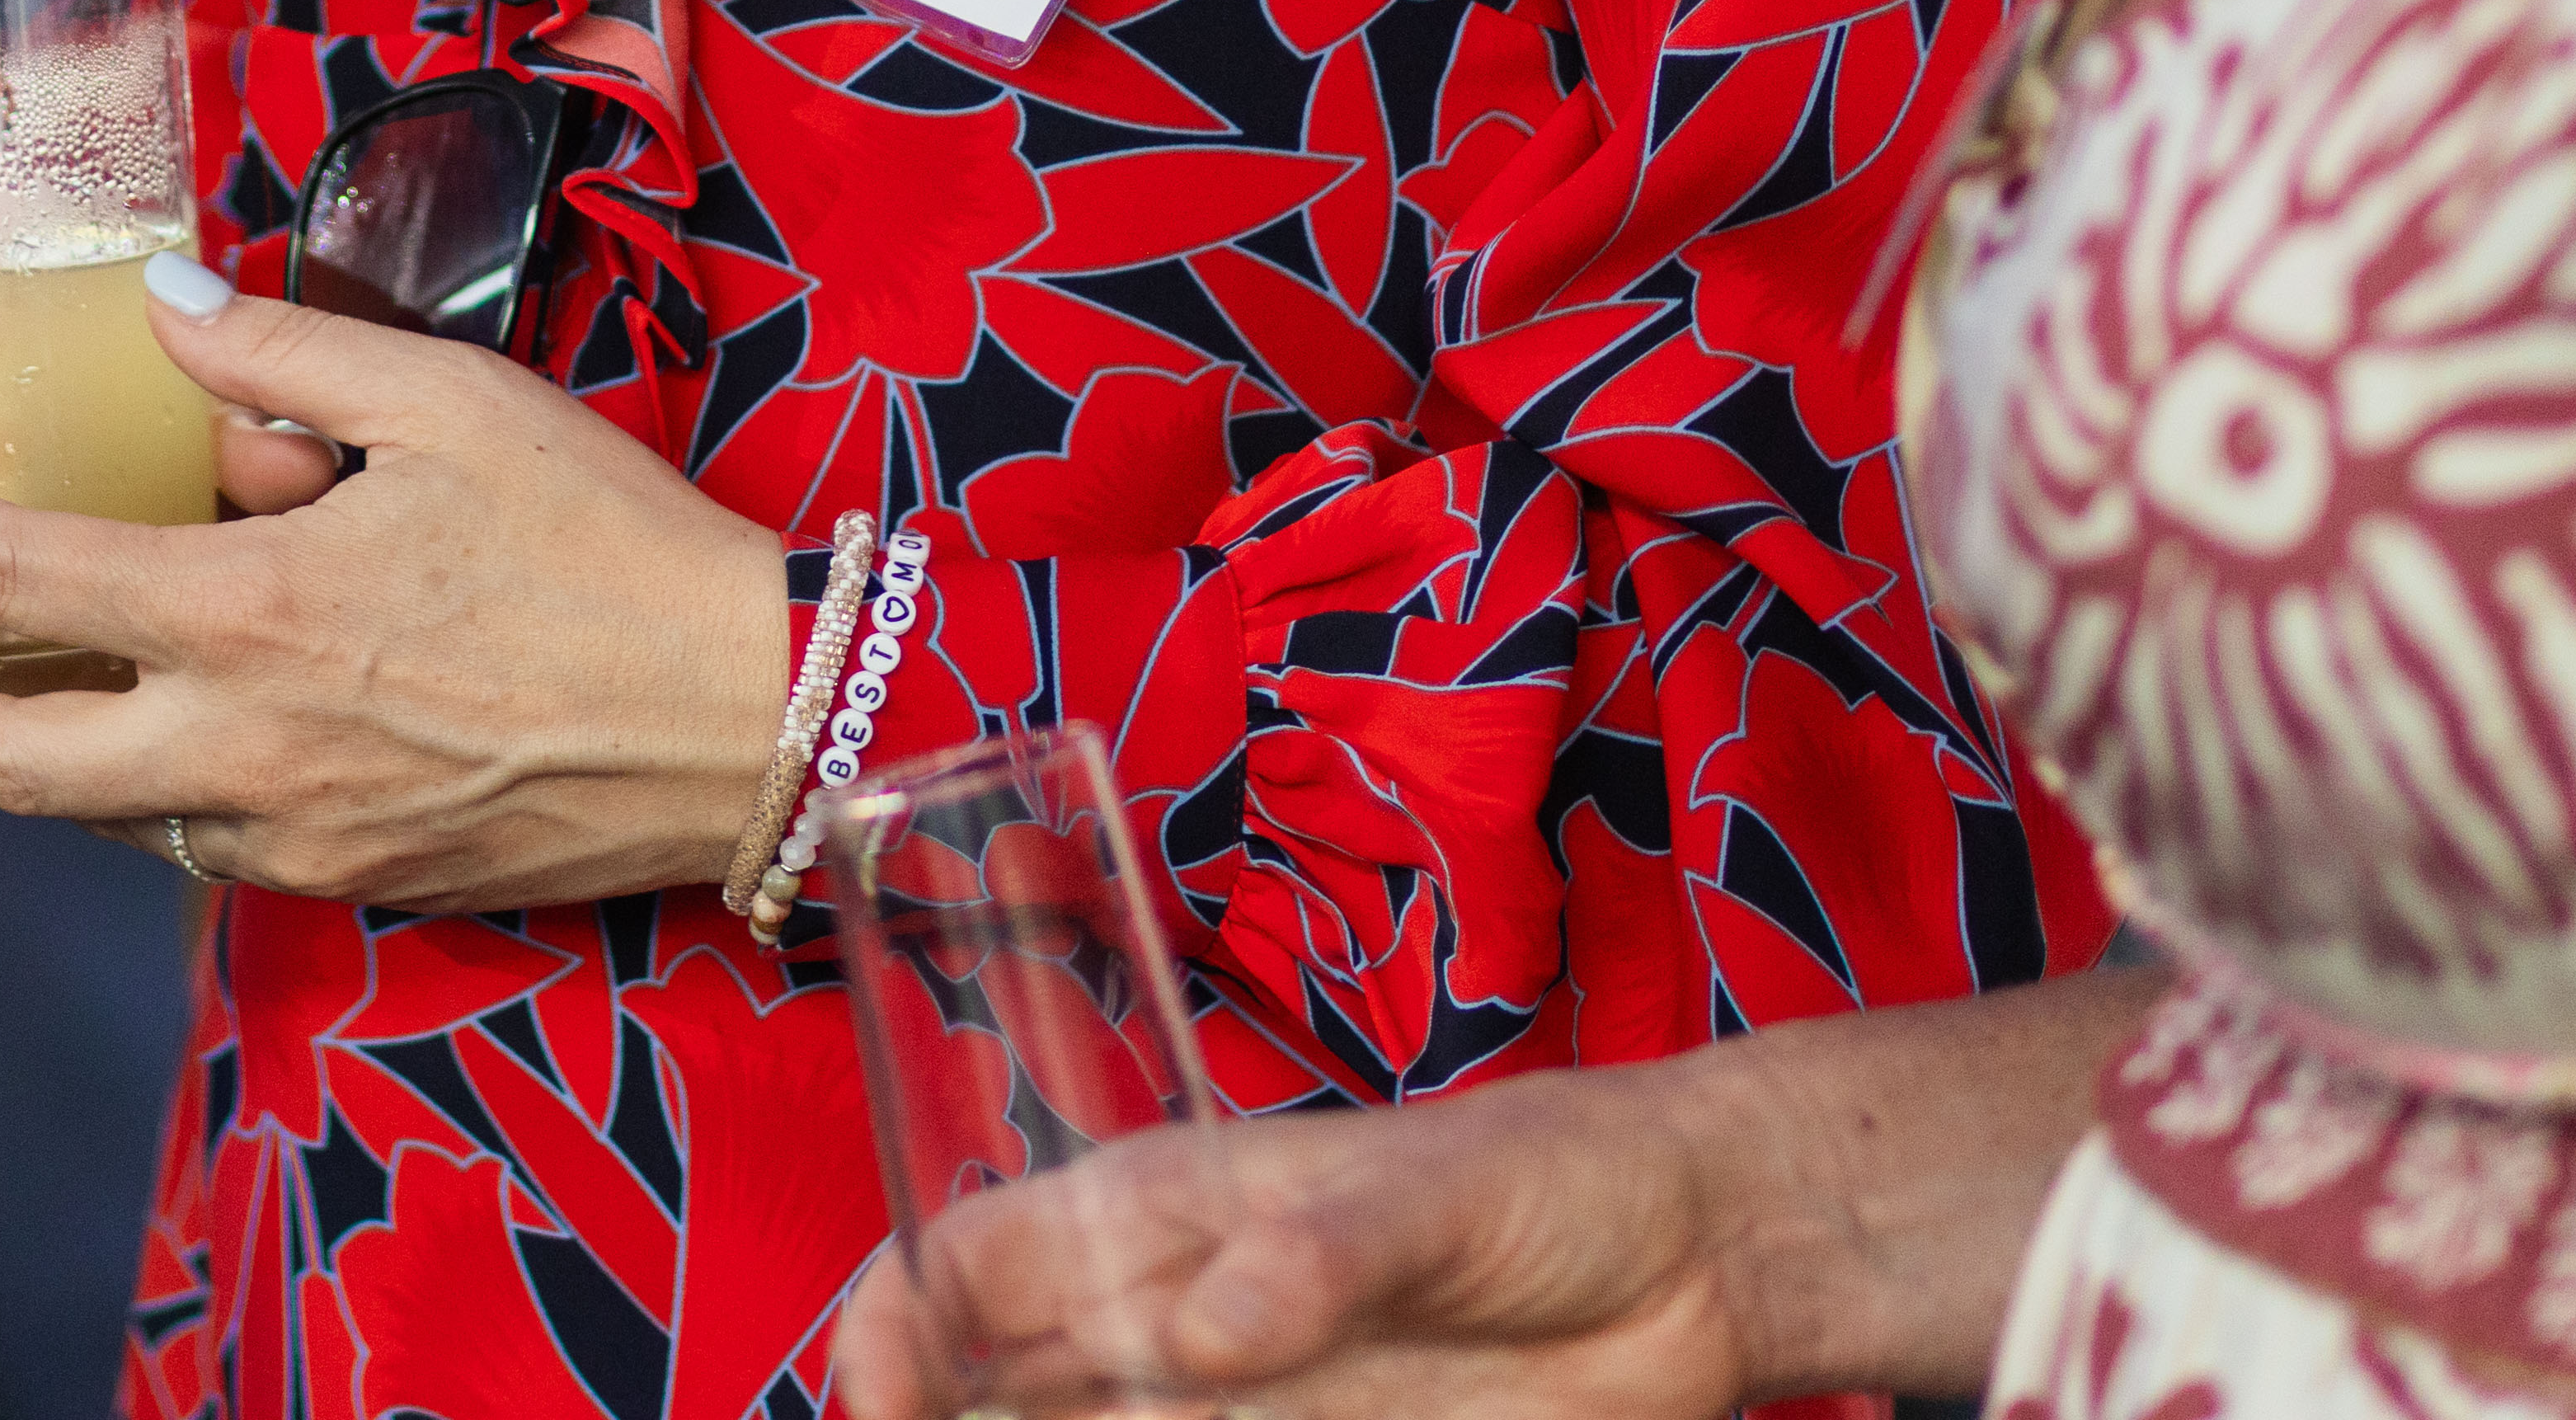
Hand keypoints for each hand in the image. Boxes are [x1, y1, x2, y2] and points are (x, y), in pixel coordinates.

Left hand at [0, 258, 789, 910]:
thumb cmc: (610, 548)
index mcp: (254, 615)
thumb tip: (156, 295)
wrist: (748, 726)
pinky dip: (101, 799)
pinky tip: (84, 753)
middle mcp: (242, 748)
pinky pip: (178, 844)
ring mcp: (286, 833)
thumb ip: (281, 350)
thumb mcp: (451, 403)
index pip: (14, 571)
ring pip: (78, 814)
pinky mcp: (341, 876)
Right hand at [833, 1069, 1740, 1419]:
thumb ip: (1321, 1255)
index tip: (882, 1401)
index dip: (890, 1331)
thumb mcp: (1437, 1189)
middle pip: (995, 1407)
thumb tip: (1200, 1336)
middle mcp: (1165, 1334)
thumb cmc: (1549, 1178)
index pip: (961, 1267)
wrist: (1693, 1272)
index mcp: (1156, 1216)